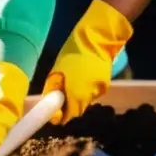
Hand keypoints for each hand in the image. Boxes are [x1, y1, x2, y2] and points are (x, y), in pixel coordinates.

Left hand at [42, 0, 132, 124]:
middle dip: (69, 105)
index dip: (61, 115)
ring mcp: (99, 91)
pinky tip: (84, 78)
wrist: (96, 40)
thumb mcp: (57, 71)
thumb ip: (53, 89)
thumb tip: (50, 101)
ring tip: (74, 83)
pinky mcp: (106, 85)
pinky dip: (87, 90)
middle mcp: (88, 97)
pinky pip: (93, 93)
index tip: (55, 109)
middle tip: (62, 94)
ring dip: (78, 97)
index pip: (68, 115)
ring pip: (86, 101)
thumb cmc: (72, 54)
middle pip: (78, 110)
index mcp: (76, 95)